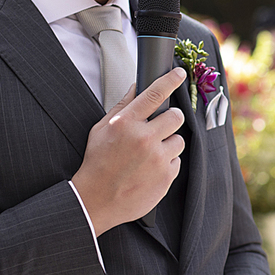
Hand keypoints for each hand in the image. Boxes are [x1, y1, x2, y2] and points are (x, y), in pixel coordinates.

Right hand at [72, 67, 187, 233]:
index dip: (170, 80)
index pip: (154, 94)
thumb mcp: (101, 129)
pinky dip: (167, 164)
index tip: (179, 74)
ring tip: (149, 155)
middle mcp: (143, 138)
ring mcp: (156, 158)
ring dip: (168, 144)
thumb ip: (121, 107)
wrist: (95, 200)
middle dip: (170, 120)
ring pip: (179, 140)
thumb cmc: (97, 163)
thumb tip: (137, 88)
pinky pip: (177, 161)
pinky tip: (149, 169)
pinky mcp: (165, 176)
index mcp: (126, 123)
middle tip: (159, 128)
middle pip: (176, 116)